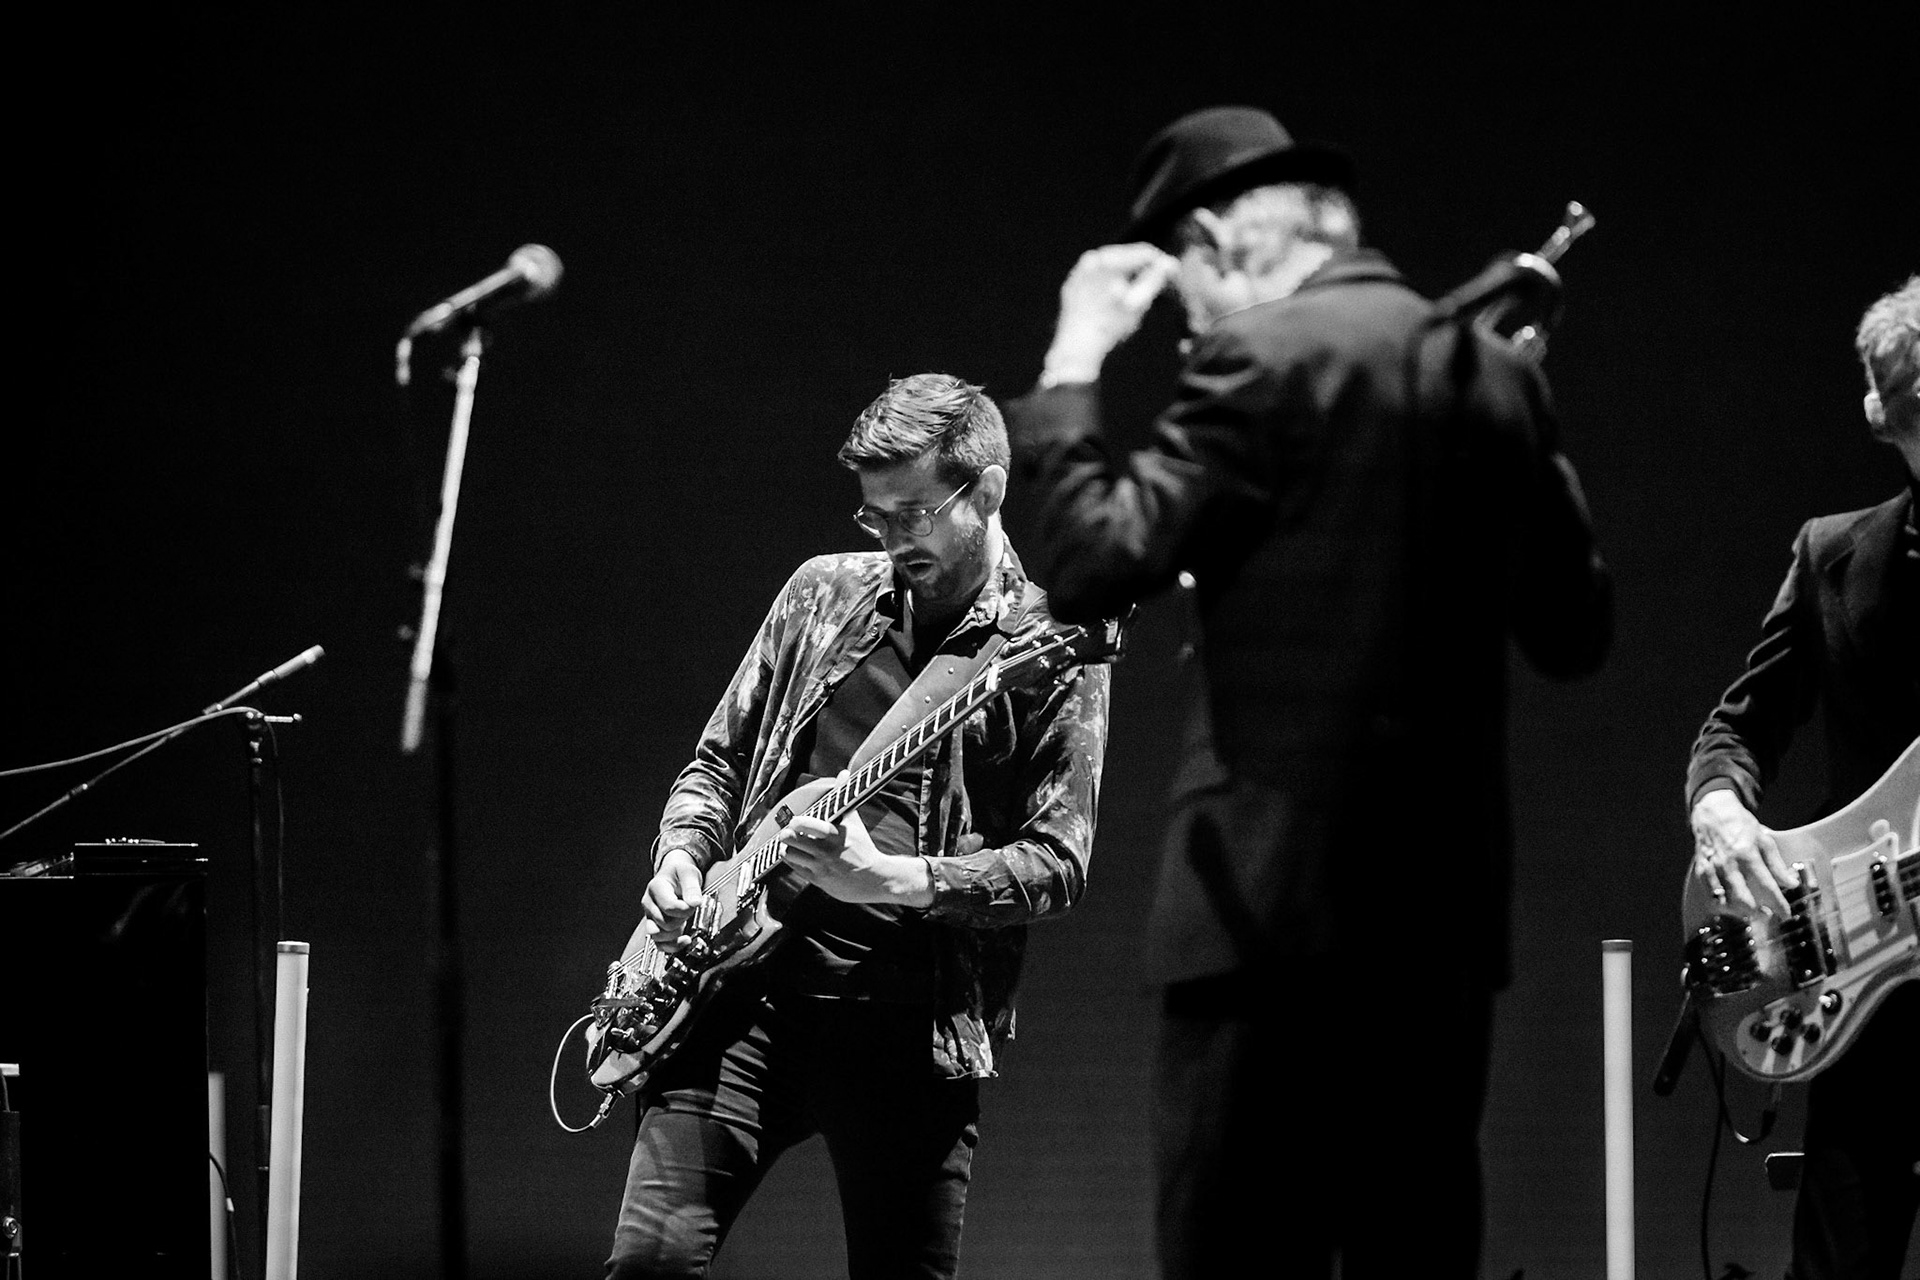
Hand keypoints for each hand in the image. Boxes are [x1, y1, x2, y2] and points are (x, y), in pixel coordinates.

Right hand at [640, 849, 705, 951]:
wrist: (673, 876)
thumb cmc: (679, 873)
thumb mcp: (689, 873)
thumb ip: (692, 888)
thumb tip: (695, 902)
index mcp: (655, 888)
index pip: (668, 906)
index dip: (685, 910)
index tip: (694, 904)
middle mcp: (649, 903)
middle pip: (664, 922)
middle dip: (682, 919)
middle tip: (690, 910)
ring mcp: (650, 917)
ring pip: (658, 936)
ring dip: (676, 934)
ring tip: (684, 923)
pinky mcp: (655, 927)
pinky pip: (659, 944)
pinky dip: (672, 946)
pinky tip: (684, 941)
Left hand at [777, 806, 933, 907]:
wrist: (874, 878)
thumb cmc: (863, 847)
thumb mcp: (854, 822)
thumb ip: (844, 797)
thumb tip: (843, 773)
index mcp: (834, 834)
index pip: (805, 824)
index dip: (795, 821)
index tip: (795, 819)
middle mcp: (825, 851)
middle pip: (791, 839)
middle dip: (785, 833)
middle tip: (788, 830)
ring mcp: (820, 867)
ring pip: (789, 854)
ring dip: (787, 847)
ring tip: (791, 843)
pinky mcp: (817, 880)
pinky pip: (795, 868)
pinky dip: (792, 860)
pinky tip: (797, 854)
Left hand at [1042, 243, 1179, 383]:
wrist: (1078, 349)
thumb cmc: (1110, 326)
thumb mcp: (1139, 302)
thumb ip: (1156, 279)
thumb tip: (1170, 264)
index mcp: (1108, 260)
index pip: (1145, 252)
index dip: (1162, 263)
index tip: (1174, 275)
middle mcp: (1091, 260)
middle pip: (1128, 258)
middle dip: (1145, 270)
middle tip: (1160, 286)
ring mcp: (1079, 273)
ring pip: (1112, 269)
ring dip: (1128, 278)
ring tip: (1139, 296)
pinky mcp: (1073, 287)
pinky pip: (1097, 280)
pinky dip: (1110, 286)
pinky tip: (1118, 301)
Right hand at [1690, 789, 1796, 917]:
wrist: (1713, 813)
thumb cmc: (1741, 826)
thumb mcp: (1765, 840)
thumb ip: (1777, 865)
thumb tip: (1792, 884)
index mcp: (1747, 855)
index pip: (1767, 887)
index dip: (1778, 905)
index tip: (1786, 914)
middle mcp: (1728, 864)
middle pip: (1743, 900)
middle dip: (1758, 913)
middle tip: (1767, 915)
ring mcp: (1712, 869)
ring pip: (1724, 903)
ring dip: (1739, 912)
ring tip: (1751, 911)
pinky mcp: (1701, 872)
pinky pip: (1710, 897)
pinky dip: (1722, 906)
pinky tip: (1732, 904)